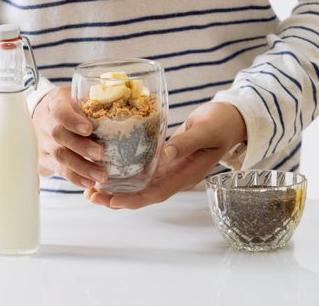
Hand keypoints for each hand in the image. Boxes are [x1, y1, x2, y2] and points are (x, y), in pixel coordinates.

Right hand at [33, 86, 106, 187]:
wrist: (43, 114)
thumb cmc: (69, 104)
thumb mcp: (78, 95)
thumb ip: (95, 99)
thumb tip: (123, 100)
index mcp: (55, 103)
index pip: (60, 111)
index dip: (73, 121)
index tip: (89, 128)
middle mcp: (46, 123)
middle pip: (60, 136)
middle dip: (81, 147)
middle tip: (100, 154)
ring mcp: (43, 143)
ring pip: (60, 156)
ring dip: (81, 167)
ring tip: (101, 175)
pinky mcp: (45, 159)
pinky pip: (59, 170)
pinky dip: (75, 178)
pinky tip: (89, 183)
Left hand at [85, 101, 246, 208]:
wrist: (228, 119)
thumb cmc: (220, 123)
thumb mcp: (205, 131)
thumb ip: (185, 143)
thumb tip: (163, 156)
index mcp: (185, 175)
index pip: (156, 193)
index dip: (134, 199)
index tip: (113, 201)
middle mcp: (173, 177)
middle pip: (141, 194)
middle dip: (116, 198)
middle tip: (91, 195)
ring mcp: (168, 169)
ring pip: (138, 185)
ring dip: (115, 188)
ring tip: (90, 188)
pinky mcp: (162, 159)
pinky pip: (140, 171)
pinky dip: (123, 173)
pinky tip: (105, 168)